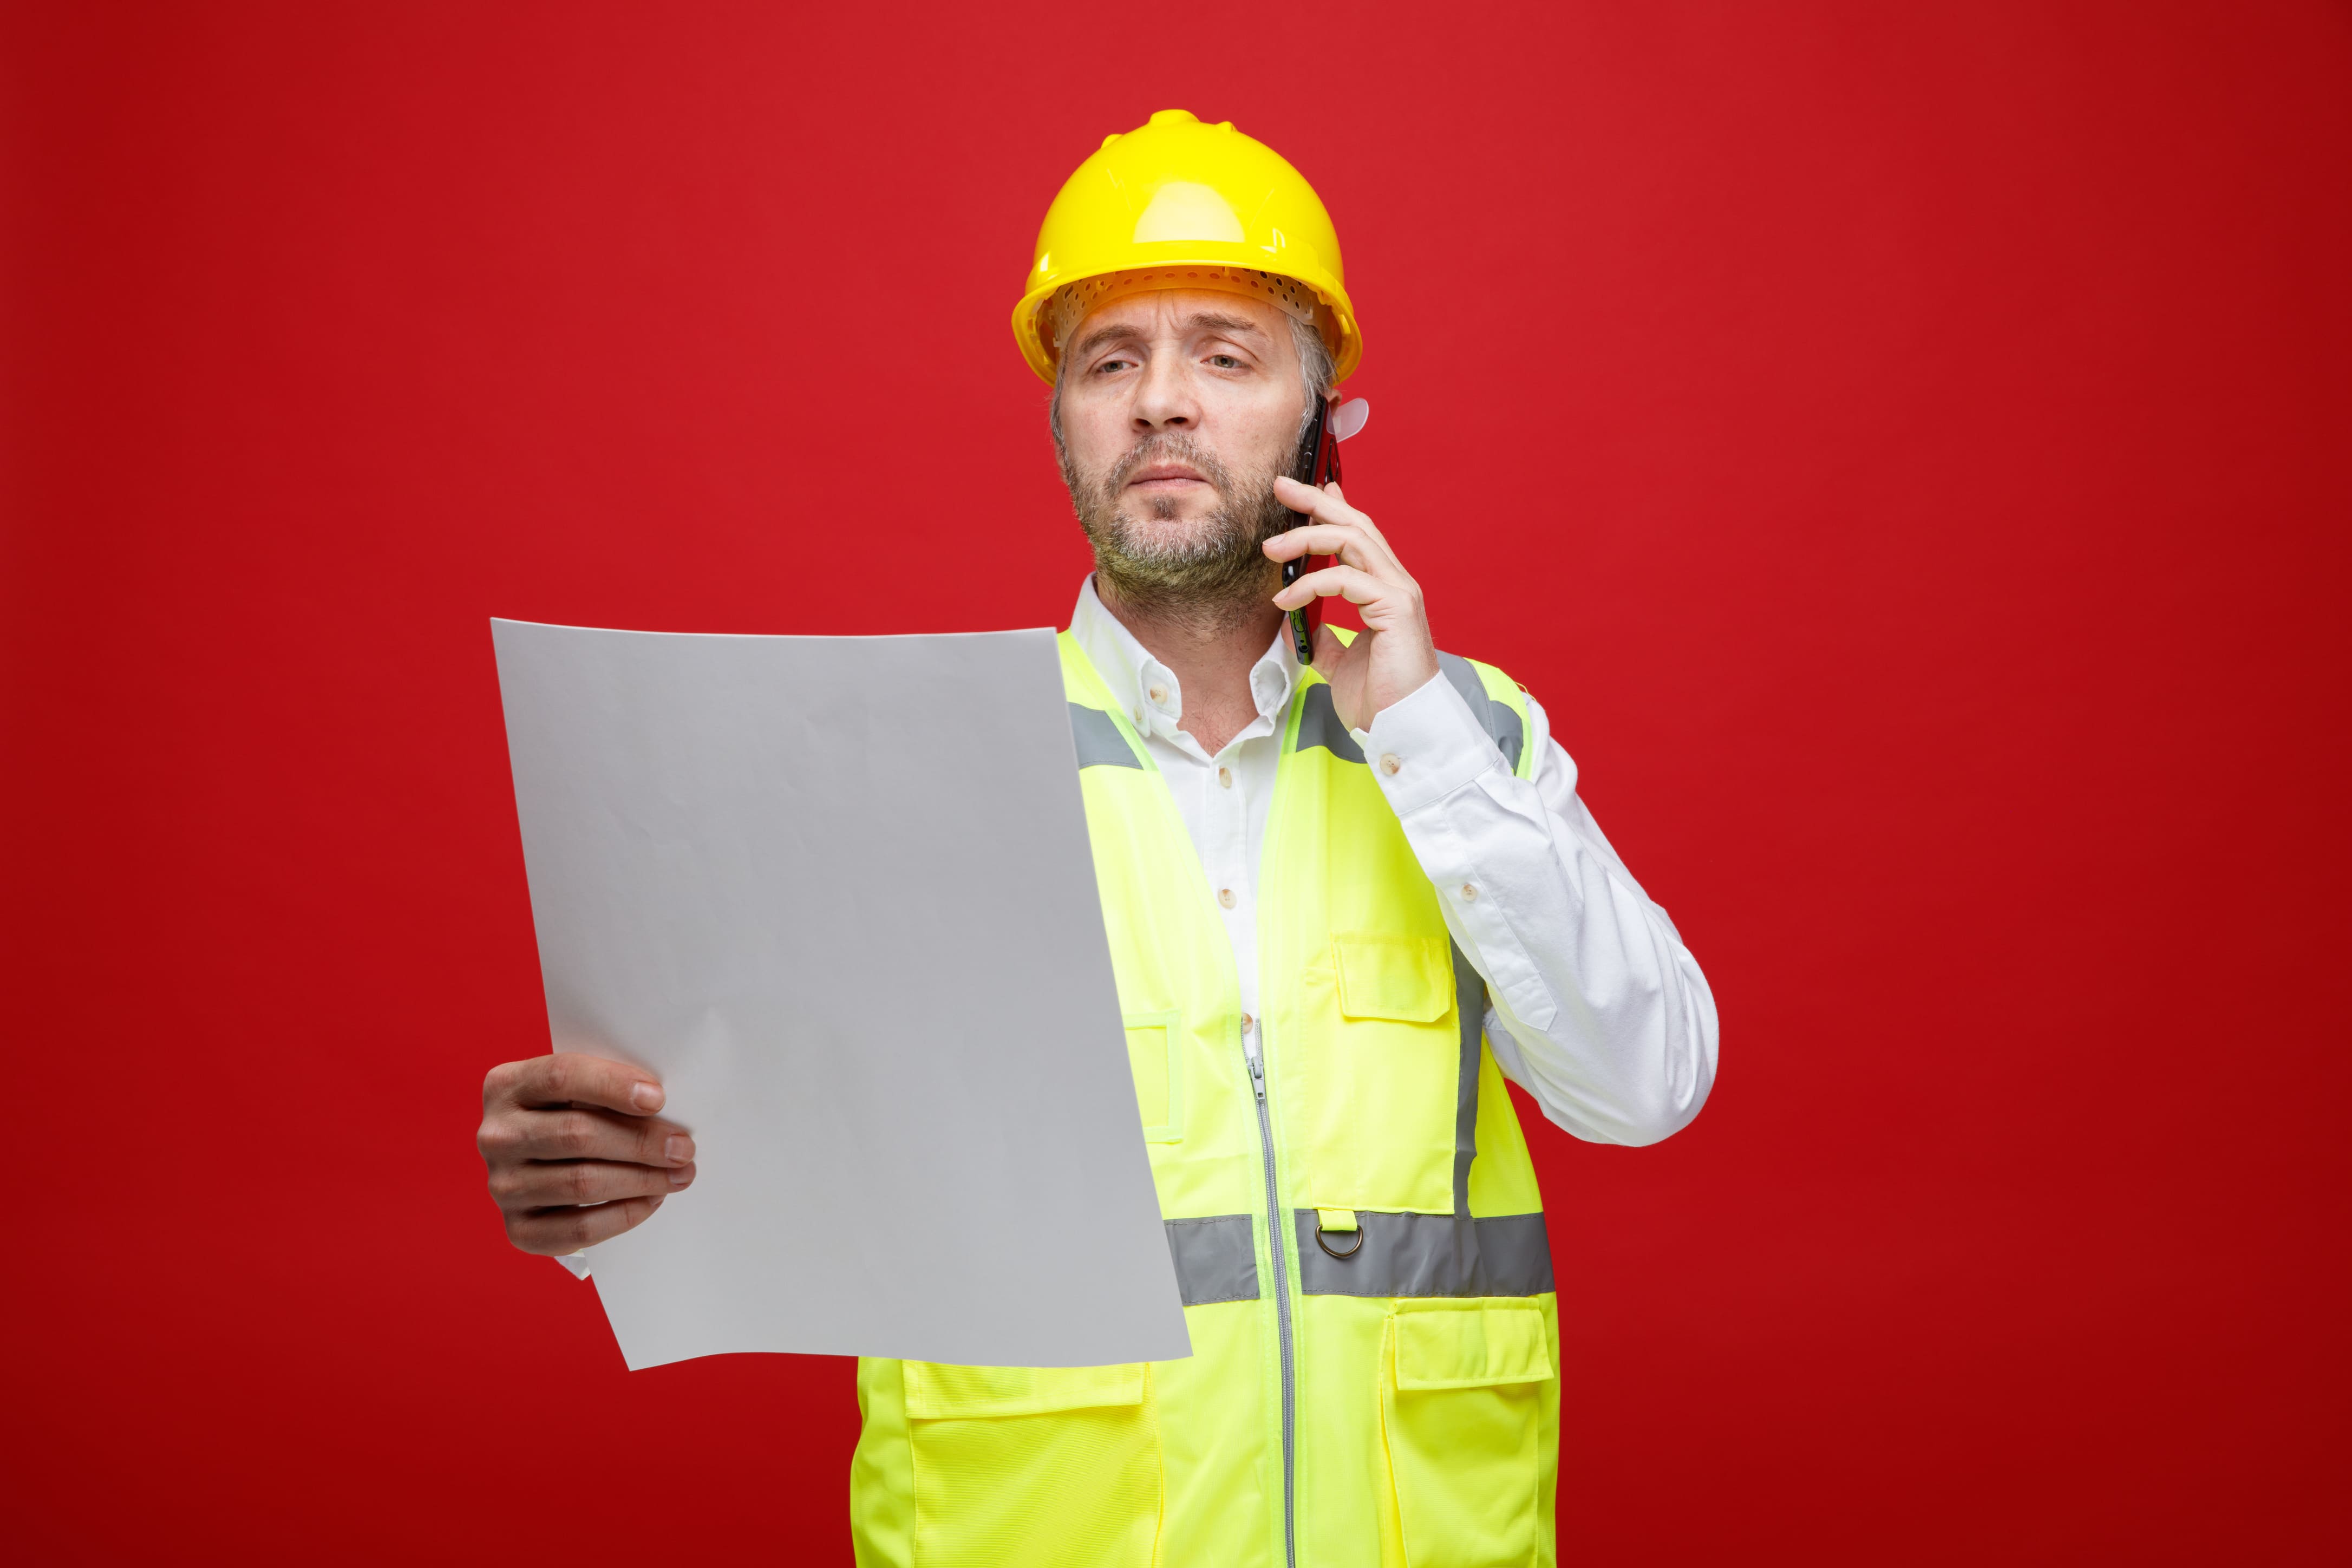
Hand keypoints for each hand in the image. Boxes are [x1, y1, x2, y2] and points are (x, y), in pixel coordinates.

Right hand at [477, 1052, 695, 1254]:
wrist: (542, 1164)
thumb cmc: (573, 1114)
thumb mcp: (579, 1089)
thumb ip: (608, 1087)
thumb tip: (662, 1108)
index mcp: (507, 1086)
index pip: (561, 1077)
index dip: (612, 1085)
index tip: (658, 1099)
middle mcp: (496, 1135)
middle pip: (576, 1135)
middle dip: (641, 1142)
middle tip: (683, 1148)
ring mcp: (502, 1185)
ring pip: (582, 1184)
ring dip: (641, 1180)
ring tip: (679, 1175)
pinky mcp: (517, 1229)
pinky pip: (578, 1229)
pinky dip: (623, 1215)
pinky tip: (651, 1200)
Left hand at [1264, 476, 1441, 732]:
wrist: (1402, 728)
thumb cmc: (1379, 698)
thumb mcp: (1338, 660)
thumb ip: (1322, 636)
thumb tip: (1295, 622)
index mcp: (1386, 590)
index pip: (1360, 535)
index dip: (1334, 506)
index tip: (1307, 488)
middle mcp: (1396, 583)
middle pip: (1356, 524)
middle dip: (1316, 501)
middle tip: (1281, 486)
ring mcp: (1399, 592)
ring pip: (1352, 540)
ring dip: (1306, 537)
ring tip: (1270, 547)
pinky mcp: (1396, 607)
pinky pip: (1346, 577)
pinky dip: (1310, 584)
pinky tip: (1285, 598)